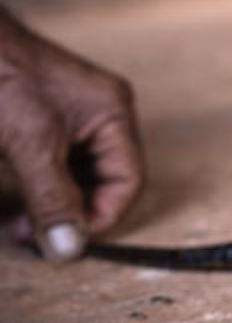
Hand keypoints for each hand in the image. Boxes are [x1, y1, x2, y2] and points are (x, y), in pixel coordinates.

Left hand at [0, 7, 143, 260]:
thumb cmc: (1, 74)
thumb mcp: (30, 144)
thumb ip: (51, 197)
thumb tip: (68, 247)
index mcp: (113, 113)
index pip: (128, 180)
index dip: (102, 216)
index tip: (65, 241)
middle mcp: (99, 114)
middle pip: (105, 181)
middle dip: (73, 213)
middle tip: (36, 237)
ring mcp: (71, 116)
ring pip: (77, 177)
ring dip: (53, 204)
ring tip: (19, 225)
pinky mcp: (42, 121)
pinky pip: (55, 165)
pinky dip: (39, 188)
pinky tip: (17, 201)